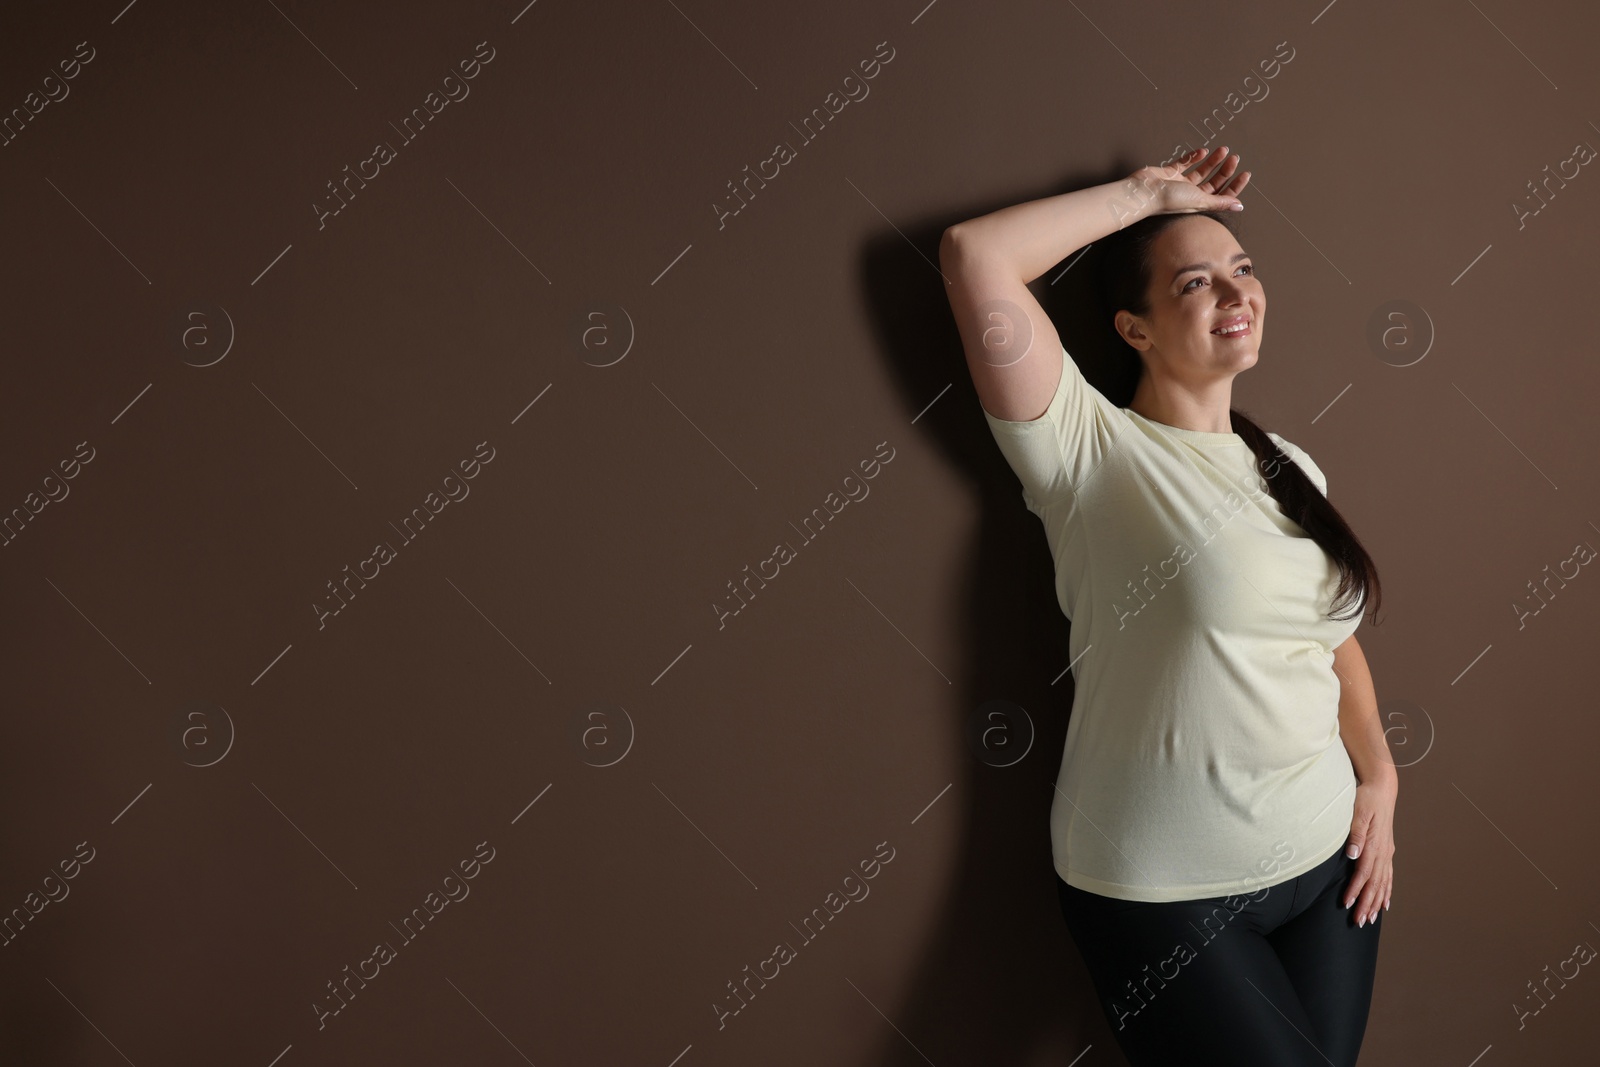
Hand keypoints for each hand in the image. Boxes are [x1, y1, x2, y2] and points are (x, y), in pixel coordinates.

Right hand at [1126, 145, 1251, 215]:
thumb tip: (1239, 206)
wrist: (1144, 192)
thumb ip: (1220, 202)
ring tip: (1222, 150)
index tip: (1245, 173)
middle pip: (1213, 182)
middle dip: (1225, 170)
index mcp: (1199, 204)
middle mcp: (1191, 195)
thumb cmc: (1168, 200)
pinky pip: (1185, 163)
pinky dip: (1194, 157)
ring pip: (1201, 171)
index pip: (1222, 195)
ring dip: (1213, 161)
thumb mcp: (1200, 200)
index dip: (1235, 185)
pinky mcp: (1169, 173)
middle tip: (1234, 157)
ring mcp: (1180, 183)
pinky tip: (1201, 152)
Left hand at [1342, 778, 1396, 927]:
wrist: (1382, 788)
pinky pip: (1388, 876)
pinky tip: (1385, 903)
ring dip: (1376, 902)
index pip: (1363, 874)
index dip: (1356, 890)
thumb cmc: (1366, 798)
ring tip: (1370, 918)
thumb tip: (1353, 854)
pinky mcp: (1387, 850)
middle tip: (1359, 922)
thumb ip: (1355, 834)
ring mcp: (1387, 852)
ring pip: (1383, 883)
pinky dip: (1386, 891)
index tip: (1347, 905)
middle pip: (1374, 884)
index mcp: (1374, 844)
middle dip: (1367, 904)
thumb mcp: (1357, 812)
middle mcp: (1383, 852)